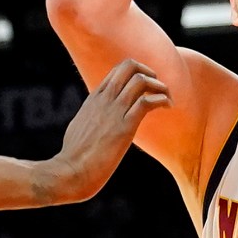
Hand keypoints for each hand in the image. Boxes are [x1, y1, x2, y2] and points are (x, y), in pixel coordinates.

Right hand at [40, 60, 168, 203]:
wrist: (70, 171)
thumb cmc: (73, 156)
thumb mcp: (80, 127)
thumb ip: (89, 118)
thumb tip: (91, 120)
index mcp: (94, 98)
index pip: (117, 71)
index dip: (136, 73)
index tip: (145, 87)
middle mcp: (104, 99)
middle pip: (129, 66)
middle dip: (149, 72)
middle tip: (157, 87)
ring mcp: (114, 111)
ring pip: (141, 80)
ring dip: (160, 86)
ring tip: (167, 98)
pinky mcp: (124, 126)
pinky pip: (147, 101)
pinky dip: (162, 99)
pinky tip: (168, 107)